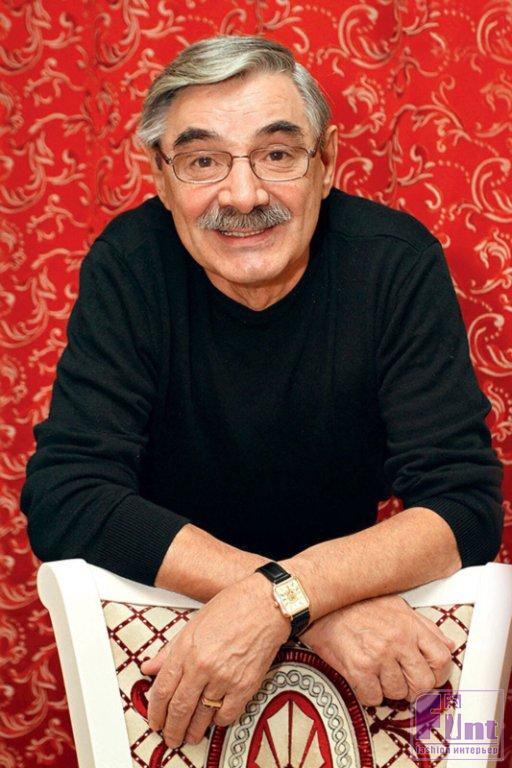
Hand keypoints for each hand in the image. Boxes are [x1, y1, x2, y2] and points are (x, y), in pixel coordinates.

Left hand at [140, 573, 289, 747]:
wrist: (266, 605)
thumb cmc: (233, 607)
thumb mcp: (194, 623)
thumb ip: (170, 650)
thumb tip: (150, 668)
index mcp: (186, 649)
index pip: (163, 689)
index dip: (155, 711)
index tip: (155, 721)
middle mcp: (202, 666)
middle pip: (180, 709)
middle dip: (172, 729)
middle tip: (170, 737)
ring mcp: (224, 677)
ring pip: (202, 717)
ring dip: (193, 731)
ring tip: (190, 736)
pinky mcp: (245, 686)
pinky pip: (227, 714)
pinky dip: (219, 721)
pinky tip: (215, 718)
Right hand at [301, 595, 455, 705]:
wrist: (320, 605)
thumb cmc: (357, 605)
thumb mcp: (396, 605)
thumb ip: (424, 626)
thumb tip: (448, 645)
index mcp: (409, 624)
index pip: (442, 659)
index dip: (439, 673)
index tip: (429, 675)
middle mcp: (397, 640)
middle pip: (423, 683)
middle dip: (414, 688)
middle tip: (401, 680)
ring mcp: (378, 656)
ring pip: (398, 693)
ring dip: (388, 688)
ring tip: (376, 672)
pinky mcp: (358, 669)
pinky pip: (374, 698)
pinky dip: (368, 693)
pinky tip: (363, 677)